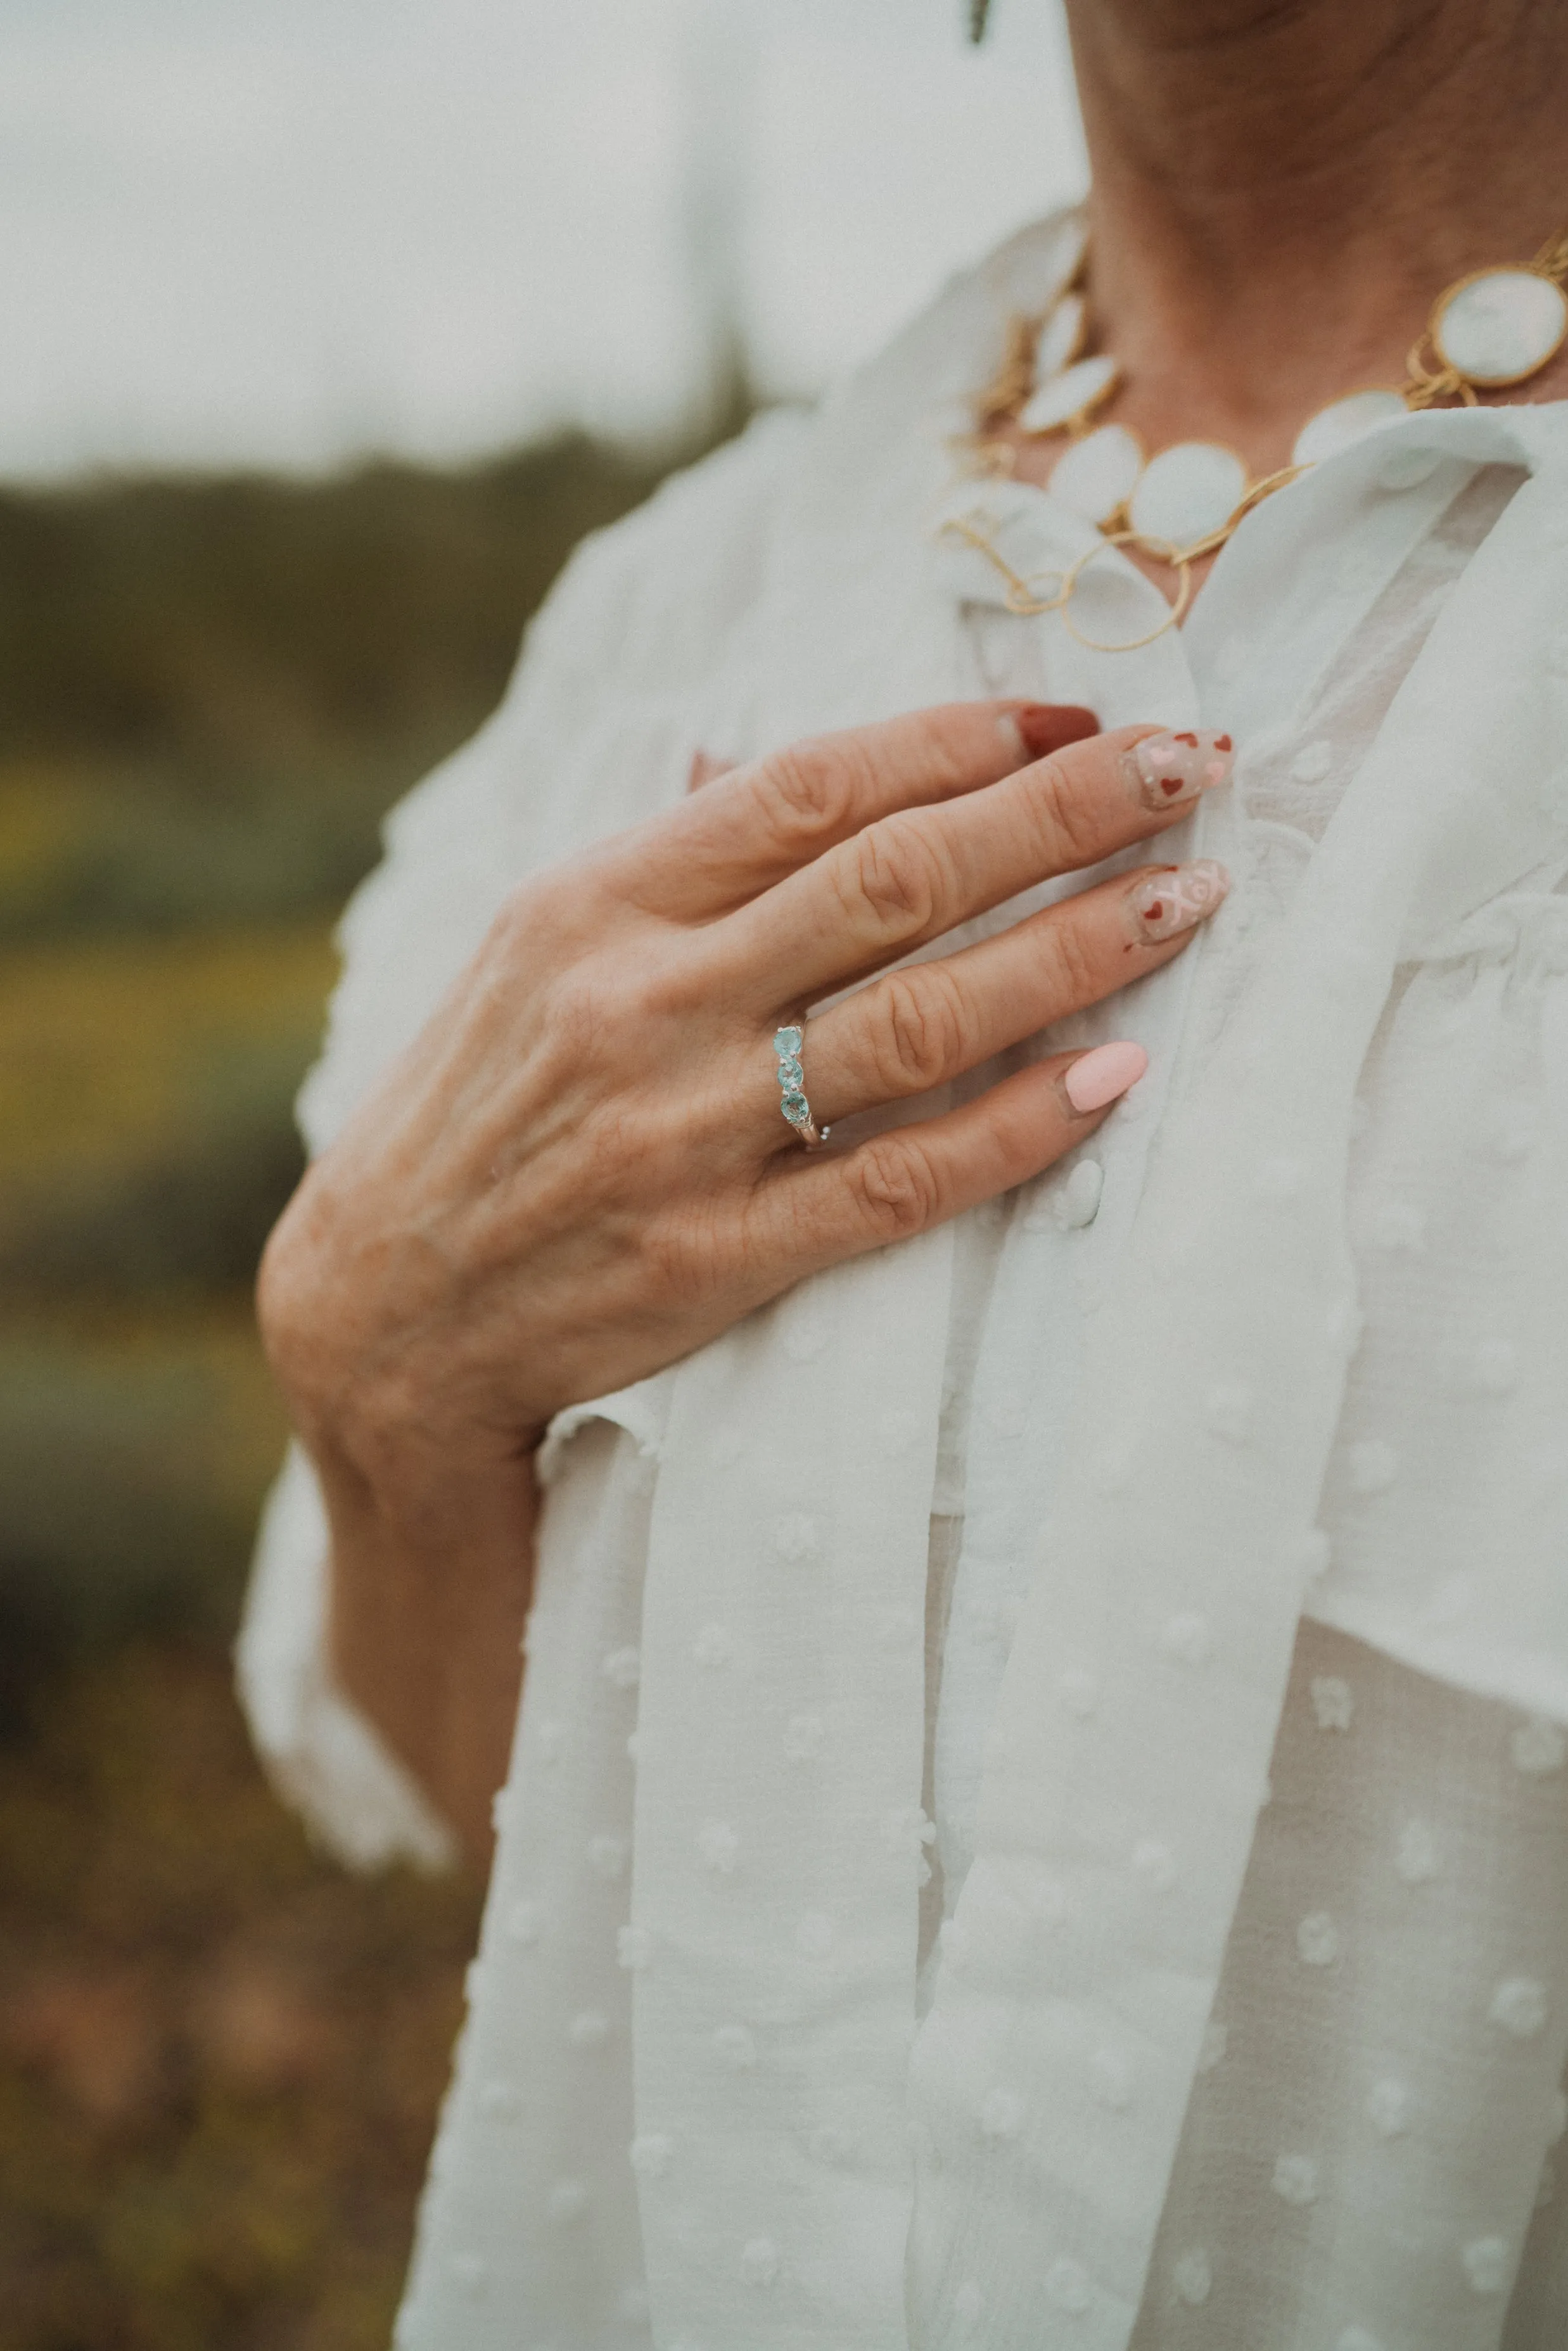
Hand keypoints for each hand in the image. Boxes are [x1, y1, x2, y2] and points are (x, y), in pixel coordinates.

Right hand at [259, 702, 1231, 1522]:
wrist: (385, 1314)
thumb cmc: (475, 1106)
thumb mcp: (533, 948)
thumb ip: (661, 858)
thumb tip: (762, 754)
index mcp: (594, 900)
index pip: (812, 784)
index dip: (961, 738)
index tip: (1072, 715)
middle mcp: (641, 1001)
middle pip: (894, 878)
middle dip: (1060, 812)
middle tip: (1185, 767)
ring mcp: (680, 1133)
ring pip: (919, 1019)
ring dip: (1073, 950)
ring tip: (1190, 898)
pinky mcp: (715, 1258)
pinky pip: (897, 1183)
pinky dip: (1015, 1128)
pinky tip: (1115, 1077)